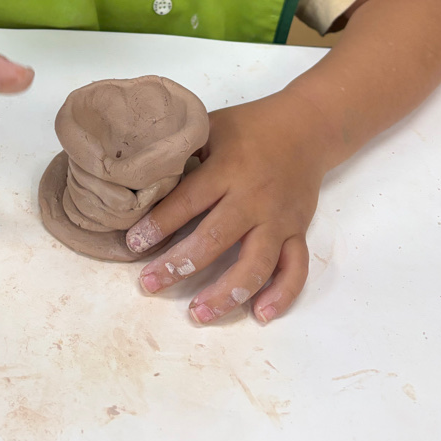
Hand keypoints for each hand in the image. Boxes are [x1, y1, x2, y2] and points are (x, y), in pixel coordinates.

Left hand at [125, 93, 325, 323]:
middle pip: (215, 239)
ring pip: (256, 264)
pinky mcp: (299, 232)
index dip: (159, 224)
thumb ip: (183, 152)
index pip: (188, 201)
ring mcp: (279, 219)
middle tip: (149, 284)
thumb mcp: (211, 127)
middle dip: (179, 266)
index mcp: (228, 169)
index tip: (133, 243)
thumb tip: (142, 178)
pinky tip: (259, 314)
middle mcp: (253, 198)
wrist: (306, 125)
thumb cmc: (250, 126)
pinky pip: (296, 269)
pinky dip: (281, 295)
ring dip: (227, 294)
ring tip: (198, 314)